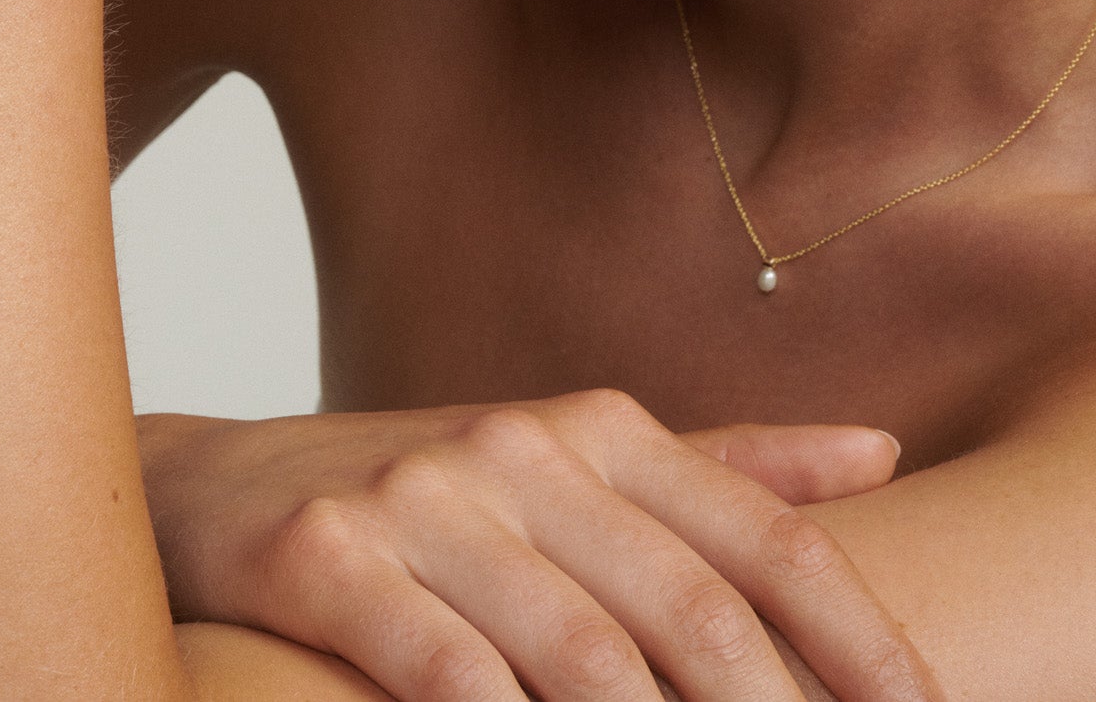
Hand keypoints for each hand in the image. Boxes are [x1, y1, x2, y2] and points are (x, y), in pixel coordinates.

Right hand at [137, 392, 939, 701]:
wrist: (211, 483)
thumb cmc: (423, 496)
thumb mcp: (572, 465)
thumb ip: (724, 466)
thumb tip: (884, 452)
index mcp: (598, 428)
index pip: (766, 537)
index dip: (862, 637)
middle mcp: (522, 446)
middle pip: (690, 607)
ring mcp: (422, 496)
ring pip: (580, 650)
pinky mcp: (325, 552)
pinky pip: (443, 666)